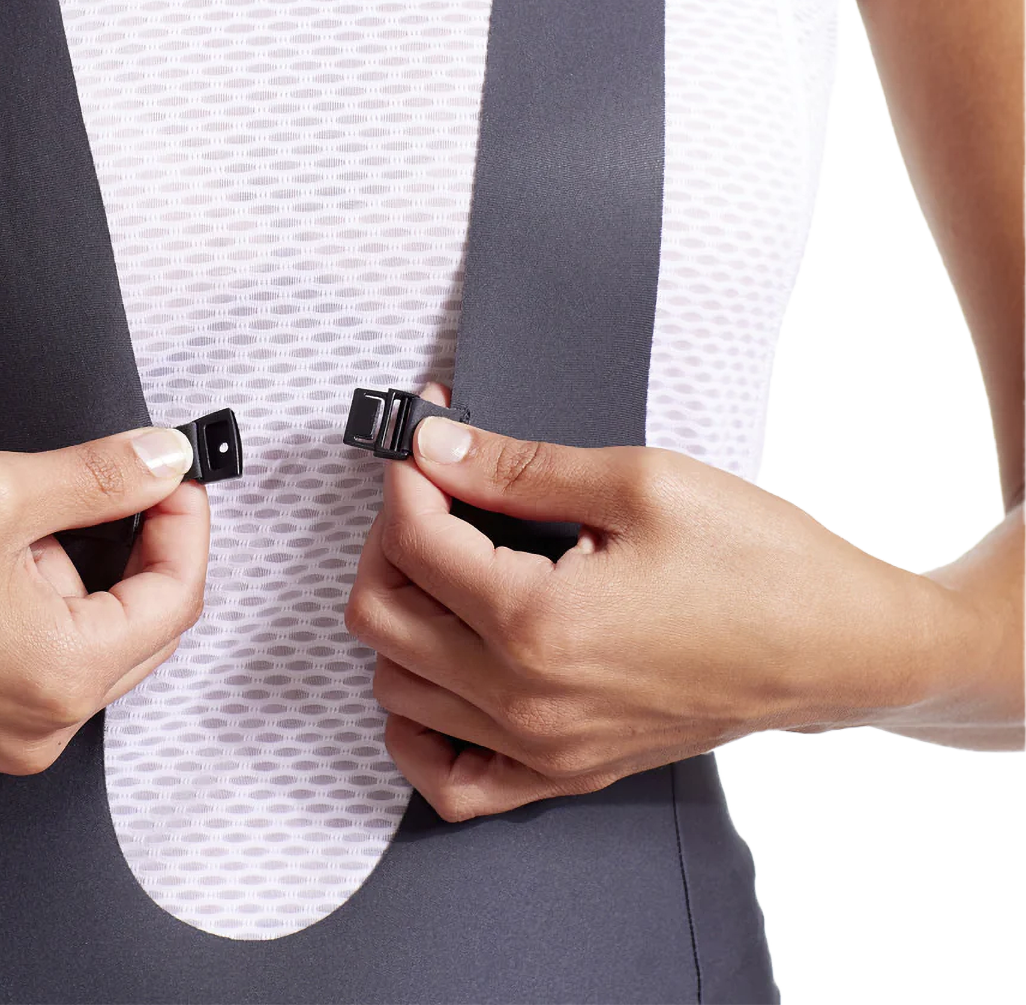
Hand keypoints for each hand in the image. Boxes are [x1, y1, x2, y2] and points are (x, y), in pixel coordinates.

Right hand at [0, 428, 208, 789]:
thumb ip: (103, 478)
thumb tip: (163, 461)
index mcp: (59, 674)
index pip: (176, 598)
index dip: (185, 527)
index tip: (175, 485)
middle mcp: (32, 730)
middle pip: (139, 633)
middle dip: (128, 559)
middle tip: (100, 501)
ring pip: (83, 655)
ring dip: (72, 592)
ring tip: (8, 547)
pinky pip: (30, 680)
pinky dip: (31, 627)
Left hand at [345, 385, 964, 821]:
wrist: (838, 647)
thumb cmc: (759, 563)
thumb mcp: (639, 484)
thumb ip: (517, 468)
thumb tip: (437, 445)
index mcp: (539, 622)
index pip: (414, 541)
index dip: (407, 473)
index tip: (423, 439)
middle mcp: (526, 700)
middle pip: (381, 617)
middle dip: (389, 538)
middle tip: (430, 492)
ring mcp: (541, 748)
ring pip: (396, 692)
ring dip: (399, 616)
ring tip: (444, 565)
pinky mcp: (565, 772)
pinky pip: (448, 779)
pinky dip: (418, 726)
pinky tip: (442, 671)